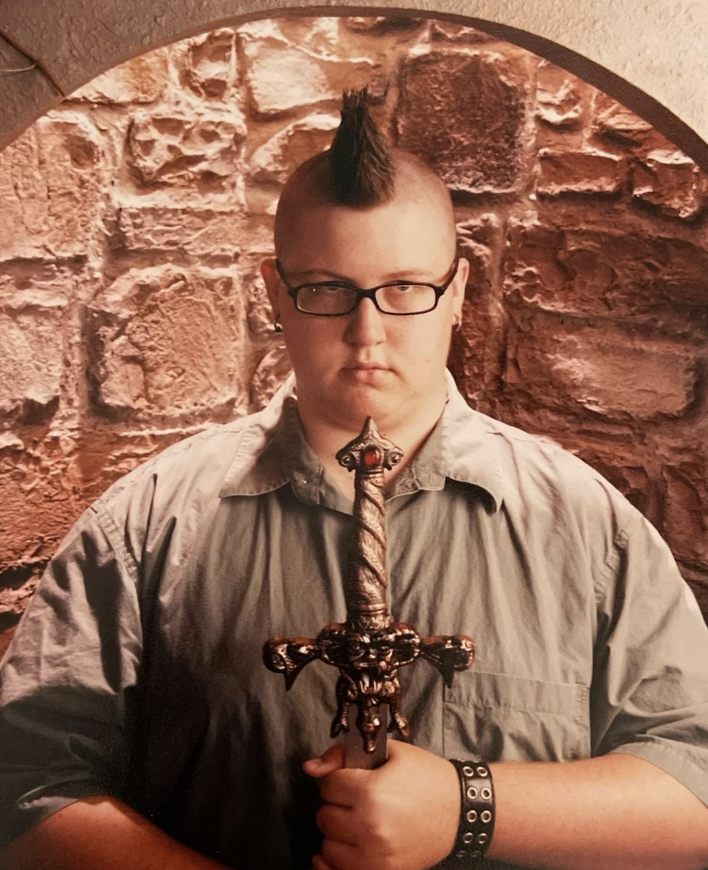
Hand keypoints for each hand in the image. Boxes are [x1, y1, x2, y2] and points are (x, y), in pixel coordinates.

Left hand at [303, 740, 459, 869]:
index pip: (328, 785)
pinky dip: (337, 860)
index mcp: (371, 792)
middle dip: (337, 804)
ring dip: (338, 832)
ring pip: (328, 845)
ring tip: (358, 822)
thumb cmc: (427, 778)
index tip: (353, 779)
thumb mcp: (392, 753)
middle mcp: (369, 827)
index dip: (339, 778)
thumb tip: (310, 767)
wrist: (460, 812)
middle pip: (325, 815)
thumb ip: (345, 755)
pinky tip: (349, 846)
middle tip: (358, 799)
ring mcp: (375, 856)